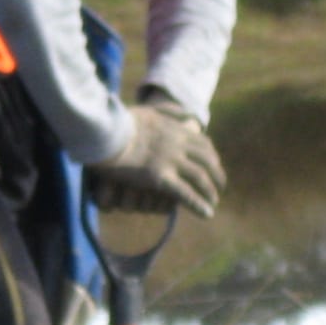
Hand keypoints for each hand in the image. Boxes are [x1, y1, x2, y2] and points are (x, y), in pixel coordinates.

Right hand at [89, 94, 225, 218]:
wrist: (106, 129)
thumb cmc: (121, 120)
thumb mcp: (149, 110)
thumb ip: (170, 111)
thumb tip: (189, 115)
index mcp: (176, 129)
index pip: (203, 144)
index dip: (212, 157)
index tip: (214, 166)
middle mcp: (178, 144)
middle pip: (207, 161)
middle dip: (217, 175)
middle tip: (220, 186)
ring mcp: (170, 161)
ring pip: (200, 178)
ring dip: (210, 192)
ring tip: (214, 202)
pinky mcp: (160, 177)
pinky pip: (185, 194)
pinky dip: (198, 204)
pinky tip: (207, 214)